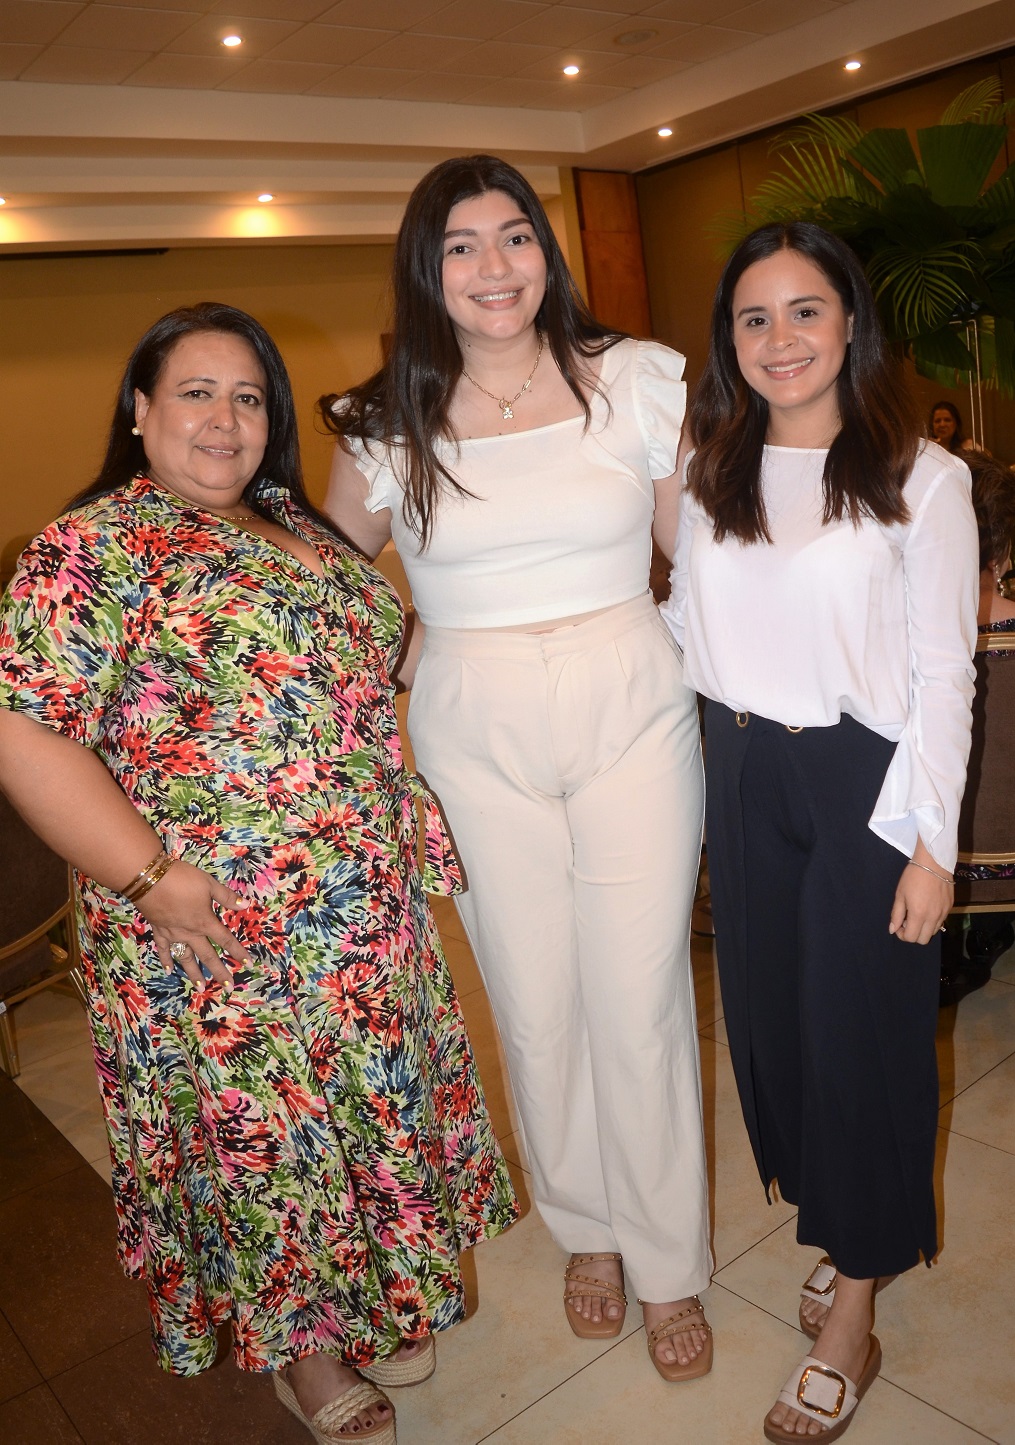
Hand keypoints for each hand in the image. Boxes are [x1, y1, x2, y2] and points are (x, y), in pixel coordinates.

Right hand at [135, 860, 250, 985]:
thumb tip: (246, 905)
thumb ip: (226, 897)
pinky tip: (169, 971)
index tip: (247, 963)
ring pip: (186, 958)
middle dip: (219, 972)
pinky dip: (166, 961)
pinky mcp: (159, 932)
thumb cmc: (182, 880)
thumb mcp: (209, 884)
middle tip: (228, 988)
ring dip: (194, 974)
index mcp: (205, 922)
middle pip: (208, 956)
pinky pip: (163, 950)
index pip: (225, 939)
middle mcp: (191, 933)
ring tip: (201, 988)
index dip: (237, 951)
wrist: (149, 880)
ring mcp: (173, 935)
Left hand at [889, 861, 952, 945]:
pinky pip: (941, 922)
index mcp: (919, 914)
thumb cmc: (913, 877)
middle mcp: (933, 917)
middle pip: (923, 940)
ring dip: (923, 928)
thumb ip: (897, 914)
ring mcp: (944, 913)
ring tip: (917, 914)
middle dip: (913, 934)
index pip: (911, 937)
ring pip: (933, 932)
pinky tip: (927, 909)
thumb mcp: (900, 894)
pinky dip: (932, 921)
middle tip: (907, 921)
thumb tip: (893, 930)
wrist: (934, 863)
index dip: (902, 935)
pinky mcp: (950, 907)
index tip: (899, 925)